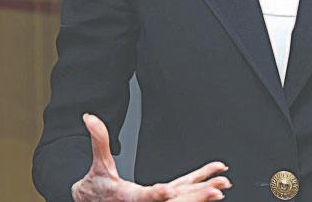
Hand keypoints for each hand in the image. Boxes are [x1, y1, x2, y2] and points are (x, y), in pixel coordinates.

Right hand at [71, 114, 230, 201]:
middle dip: (195, 196)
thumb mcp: (99, 164)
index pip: (145, 196)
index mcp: (129, 197)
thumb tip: (89, 118)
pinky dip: (198, 190)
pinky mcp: (163, 201)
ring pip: (183, 199)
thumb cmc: (97, 188)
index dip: (156, 195)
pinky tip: (213, 184)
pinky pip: (183, 195)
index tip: (168, 191)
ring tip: (222, 185)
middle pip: (173, 201)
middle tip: (214, 190)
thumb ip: (98, 139)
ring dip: (203, 193)